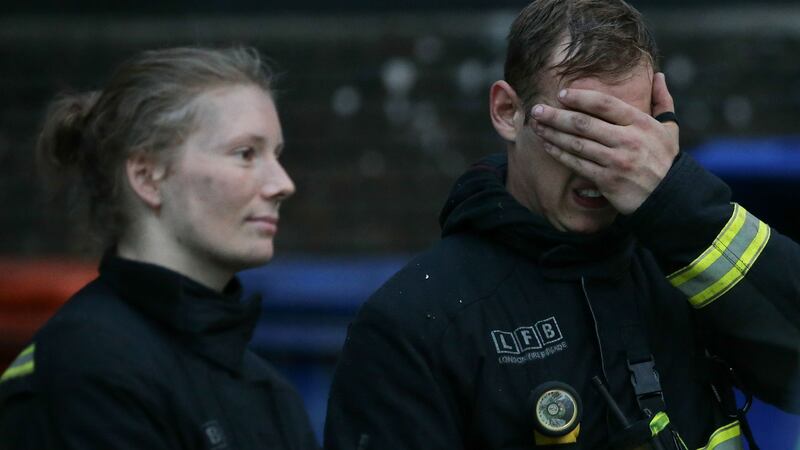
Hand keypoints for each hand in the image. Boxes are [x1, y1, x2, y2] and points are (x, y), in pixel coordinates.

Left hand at [530, 72, 678, 214]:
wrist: (670, 197)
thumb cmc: (665, 160)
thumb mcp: (670, 129)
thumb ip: (662, 101)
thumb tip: (658, 76)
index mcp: (640, 123)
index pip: (605, 104)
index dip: (580, 97)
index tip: (561, 94)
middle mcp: (628, 140)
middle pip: (584, 123)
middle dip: (557, 115)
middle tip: (537, 110)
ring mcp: (616, 161)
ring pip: (576, 143)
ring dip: (553, 133)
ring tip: (536, 125)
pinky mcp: (607, 180)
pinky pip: (577, 163)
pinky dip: (559, 153)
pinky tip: (547, 145)